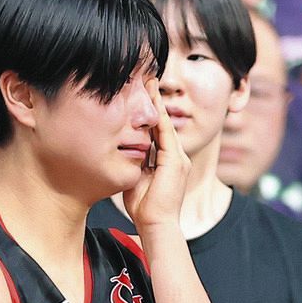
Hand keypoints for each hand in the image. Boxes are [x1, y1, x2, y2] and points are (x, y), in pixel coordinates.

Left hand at [122, 78, 190, 230]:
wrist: (156, 224)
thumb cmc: (144, 208)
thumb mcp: (136, 178)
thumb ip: (135, 163)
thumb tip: (122, 150)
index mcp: (168, 162)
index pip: (158, 131)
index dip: (150, 112)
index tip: (140, 94)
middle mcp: (177, 157)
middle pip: (164, 123)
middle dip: (155, 101)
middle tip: (146, 78)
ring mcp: (179, 159)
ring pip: (165, 124)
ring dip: (156, 103)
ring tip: (148, 82)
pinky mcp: (175, 161)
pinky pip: (165, 133)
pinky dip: (158, 115)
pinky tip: (150, 100)